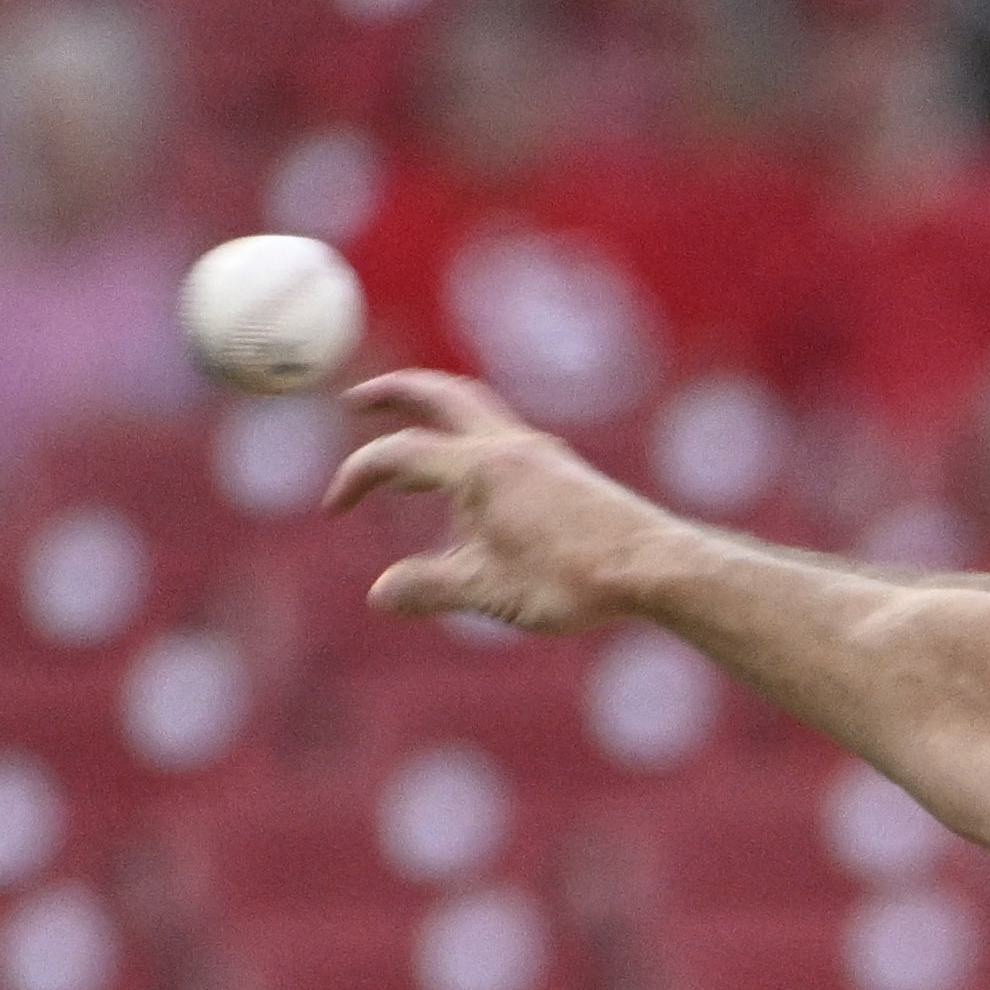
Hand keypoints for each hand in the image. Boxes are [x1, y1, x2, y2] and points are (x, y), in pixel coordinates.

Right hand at [325, 369, 676, 635]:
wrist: (655, 567)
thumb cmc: (574, 580)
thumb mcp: (492, 594)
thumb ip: (431, 588)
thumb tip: (380, 596)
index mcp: (478, 468)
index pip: (399, 456)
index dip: (356, 478)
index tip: (335, 508)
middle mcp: (507, 445)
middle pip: (437, 394)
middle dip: (392, 393)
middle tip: (357, 400)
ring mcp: (539, 450)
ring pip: (475, 406)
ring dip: (434, 406)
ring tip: (412, 426)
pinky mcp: (562, 467)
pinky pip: (502, 431)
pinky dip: (470, 434)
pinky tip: (475, 473)